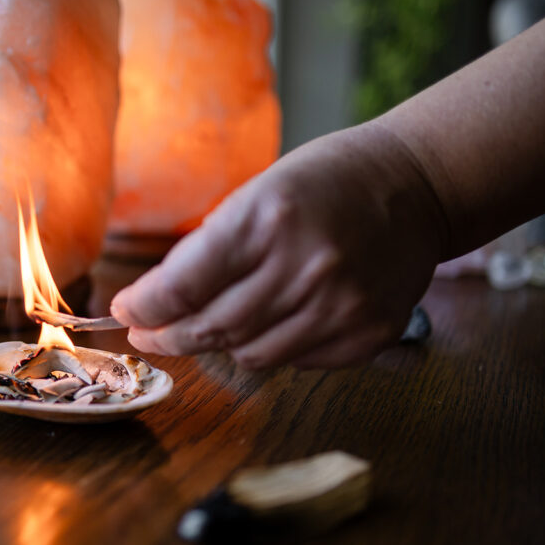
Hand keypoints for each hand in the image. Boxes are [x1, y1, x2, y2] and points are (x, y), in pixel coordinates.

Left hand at [109, 122, 446, 368]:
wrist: (417, 186)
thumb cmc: (327, 182)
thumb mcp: (259, 193)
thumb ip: (212, 249)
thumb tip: (158, 301)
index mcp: (267, 220)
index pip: (183, 286)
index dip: (144, 308)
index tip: (126, 313)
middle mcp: (304, 268)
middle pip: (210, 329)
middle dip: (168, 336)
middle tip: (149, 335)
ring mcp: (340, 306)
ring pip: (250, 356)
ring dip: (222, 345)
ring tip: (212, 326)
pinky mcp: (368, 334)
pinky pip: (295, 362)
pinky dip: (273, 348)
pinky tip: (275, 322)